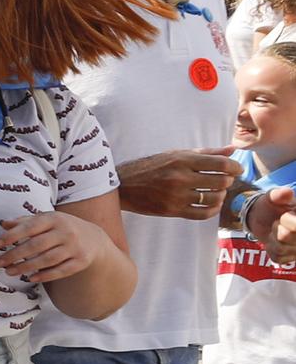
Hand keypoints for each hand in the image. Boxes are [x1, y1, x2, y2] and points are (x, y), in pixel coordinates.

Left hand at [0, 211, 104, 283]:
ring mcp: (74, 247)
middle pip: (36, 245)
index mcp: (54, 218)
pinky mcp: (80, 261)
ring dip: (26, 267)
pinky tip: (31, 278)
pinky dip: (45, 276)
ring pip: (47, 260)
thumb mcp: (47, 220)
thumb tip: (4, 224)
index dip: (11, 236)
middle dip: (15, 255)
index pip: (29, 227)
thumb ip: (25, 222)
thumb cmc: (62, 228)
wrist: (94, 238)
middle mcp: (65, 232)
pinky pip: (61, 271)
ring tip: (10, 271)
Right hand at [117, 149, 239, 218]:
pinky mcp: (172, 211)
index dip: (235, 167)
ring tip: (218, 191)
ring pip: (213, 198)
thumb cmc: (151, 166)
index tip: (238, 169)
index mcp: (182, 160)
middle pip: (220, 182)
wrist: (124, 184)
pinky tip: (212, 204)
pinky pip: (202, 214)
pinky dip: (212, 210)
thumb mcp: (176, 154)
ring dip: (221, 195)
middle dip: (228, 181)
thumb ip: (206, 153)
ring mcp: (176, 196)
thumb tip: (231, 149)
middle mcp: (180, 178)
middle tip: (226, 180)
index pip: (220, 164)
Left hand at [247, 186, 295, 266]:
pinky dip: (271, 247)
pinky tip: (274, 240)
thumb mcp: (273, 196)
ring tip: (277, 229)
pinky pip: (277, 256)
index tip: (284, 215)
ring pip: (282, 248)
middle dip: (280, 228)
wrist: (262, 218)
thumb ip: (279, 195)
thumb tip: (286, 192)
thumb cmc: (272, 205)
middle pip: (288, 236)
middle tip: (279, 221)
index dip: (288, 220)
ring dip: (273, 237)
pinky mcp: (290, 259)